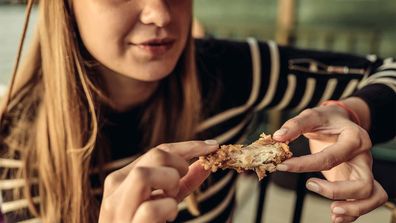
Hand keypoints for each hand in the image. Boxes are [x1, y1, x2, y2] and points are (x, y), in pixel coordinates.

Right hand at [98, 140, 218, 222]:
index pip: (157, 151)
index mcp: (121, 181)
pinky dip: (167, 209)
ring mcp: (118, 211)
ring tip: (170, 202)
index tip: (212, 146)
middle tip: (180, 188)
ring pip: (143, 175)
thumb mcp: (164, 201)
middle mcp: (115, 191)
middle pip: (154, 156)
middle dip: (179, 166)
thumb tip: (205, 164)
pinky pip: (150, 209)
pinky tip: (166, 218)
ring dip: (169, 185)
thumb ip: (182, 183)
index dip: (188, 147)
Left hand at [273, 106, 387, 222]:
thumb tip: (278, 137)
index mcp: (354, 138)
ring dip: (353, 208)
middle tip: (310, 185)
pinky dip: (353, 212)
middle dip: (336, 191)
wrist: (342, 121)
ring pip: (371, 195)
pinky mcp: (358, 179)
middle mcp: (364, 157)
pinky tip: (336, 217)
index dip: (305, 164)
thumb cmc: (327, 119)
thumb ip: (296, 125)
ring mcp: (364, 170)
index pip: (331, 157)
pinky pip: (366, 200)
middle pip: (363, 183)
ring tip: (332, 212)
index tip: (283, 166)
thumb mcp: (312, 116)